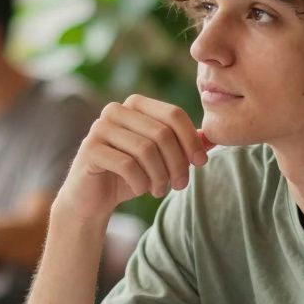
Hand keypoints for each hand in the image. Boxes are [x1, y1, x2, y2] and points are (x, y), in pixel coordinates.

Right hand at [54, 95, 212, 223]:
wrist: (91, 198)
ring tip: (160, 190)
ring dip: (160, 176)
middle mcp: (115, 110)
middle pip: (162, 133)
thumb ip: (185, 145)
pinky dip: (141, 182)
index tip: (200, 163)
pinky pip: (127, 165)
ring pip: (146, 149)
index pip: (174, 114)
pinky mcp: (89, 149)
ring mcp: (99, 128)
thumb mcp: (162, 160)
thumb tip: (214, 137)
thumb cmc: (129, 175)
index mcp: (135, 104)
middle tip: (180, 185)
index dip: (192, 140)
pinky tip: (141, 189)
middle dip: (178, 163)